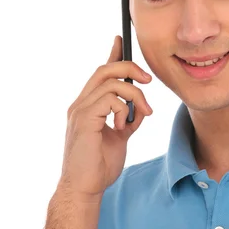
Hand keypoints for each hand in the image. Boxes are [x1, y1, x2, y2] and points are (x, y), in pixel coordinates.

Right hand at [58, 35, 153, 199]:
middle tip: (149, 79)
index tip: (121, 39)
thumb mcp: (120, 137)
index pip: (100, 73)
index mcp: (88, 106)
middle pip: (105, 69)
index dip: (112, 54)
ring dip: (134, 94)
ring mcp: (80, 110)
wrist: (85, 188)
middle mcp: (81, 104)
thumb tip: (142, 107)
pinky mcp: (84, 120)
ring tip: (145, 112)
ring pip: (110, 82)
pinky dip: (123, 107)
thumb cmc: (99, 166)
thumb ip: (128, 119)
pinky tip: (123, 125)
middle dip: (130, 67)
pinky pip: (109, 99)